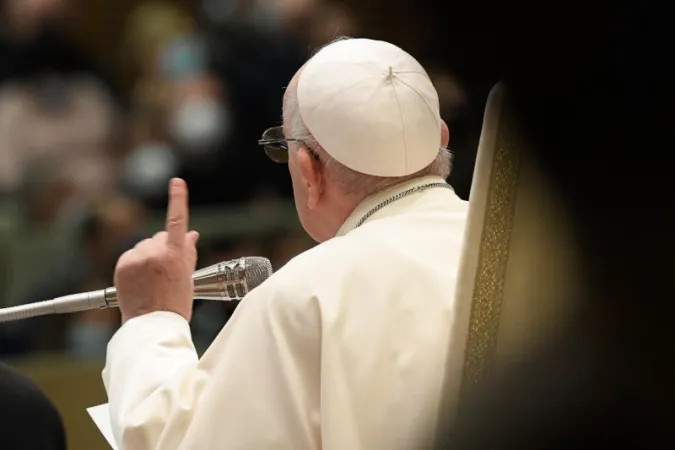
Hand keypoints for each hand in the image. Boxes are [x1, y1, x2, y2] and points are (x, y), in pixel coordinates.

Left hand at [114, 179, 198, 322]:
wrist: (152, 324)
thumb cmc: (175, 304)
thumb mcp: (188, 277)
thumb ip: (188, 252)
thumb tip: (191, 233)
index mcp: (175, 255)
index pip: (178, 221)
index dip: (178, 199)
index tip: (177, 182)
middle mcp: (154, 253)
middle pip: (160, 237)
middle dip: (164, 247)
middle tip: (166, 270)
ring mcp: (136, 259)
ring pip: (144, 247)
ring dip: (148, 257)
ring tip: (152, 280)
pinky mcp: (122, 265)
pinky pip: (131, 257)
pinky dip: (135, 265)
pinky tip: (140, 281)